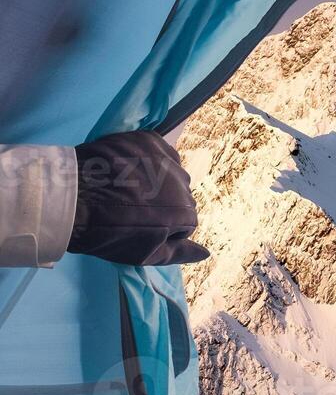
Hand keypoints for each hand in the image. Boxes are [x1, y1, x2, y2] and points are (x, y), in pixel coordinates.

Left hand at [70, 130, 209, 265]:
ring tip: (128, 186)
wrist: (70, 199)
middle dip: (162, 202)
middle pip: (179, 194)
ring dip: (157, 178)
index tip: (139, 227)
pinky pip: (157, 150)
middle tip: (131, 208)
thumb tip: (206, 253)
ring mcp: (165, 157)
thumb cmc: (107, 233)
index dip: (162, 227)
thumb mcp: (144, 255)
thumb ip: (180, 253)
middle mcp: (183, 181)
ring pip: (169, 171)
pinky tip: (128, 167)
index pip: (184, 222)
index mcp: (186, 212)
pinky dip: (147, 158)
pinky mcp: (147, 139)